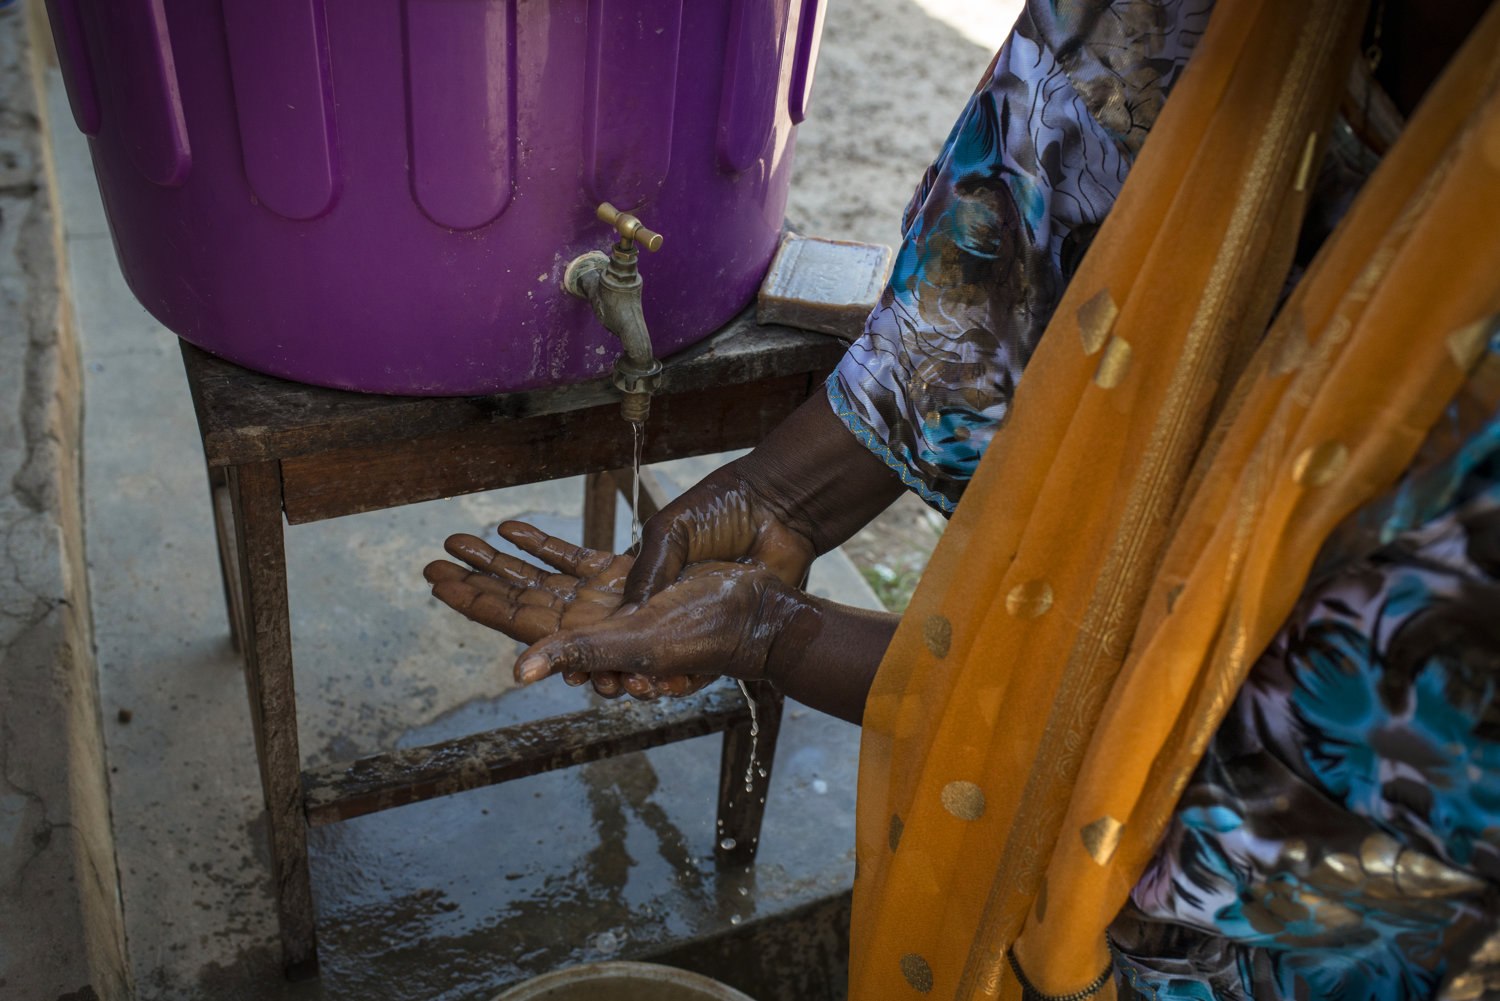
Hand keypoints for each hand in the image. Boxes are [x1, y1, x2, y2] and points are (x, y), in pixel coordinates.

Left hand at [423, 521, 798, 688]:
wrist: (755, 615)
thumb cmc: (704, 637)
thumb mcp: (636, 645)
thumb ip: (579, 653)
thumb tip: (518, 671)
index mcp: (581, 637)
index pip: (511, 618)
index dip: (472, 600)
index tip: (435, 580)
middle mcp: (586, 620)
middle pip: (514, 597)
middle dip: (475, 578)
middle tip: (433, 559)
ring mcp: (604, 597)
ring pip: (537, 575)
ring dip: (500, 557)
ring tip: (463, 537)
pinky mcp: (627, 574)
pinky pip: (574, 556)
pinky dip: (543, 544)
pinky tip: (515, 527)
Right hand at [577, 393, 903, 698]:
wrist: (778, 511)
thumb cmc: (721, 511)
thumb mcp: (672, 531)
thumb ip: (647, 570)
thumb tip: (626, 618)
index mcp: (645, 577)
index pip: (608, 617)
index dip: (586, 638)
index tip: (568, 657)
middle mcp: (665, 606)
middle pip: (628, 649)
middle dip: (610, 669)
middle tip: (600, 682)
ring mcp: (694, 626)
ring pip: (660, 667)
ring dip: (643, 681)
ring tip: (631, 688)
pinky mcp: (723, 640)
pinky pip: (697, 672)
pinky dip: (681, 682)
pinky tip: (668, 684)